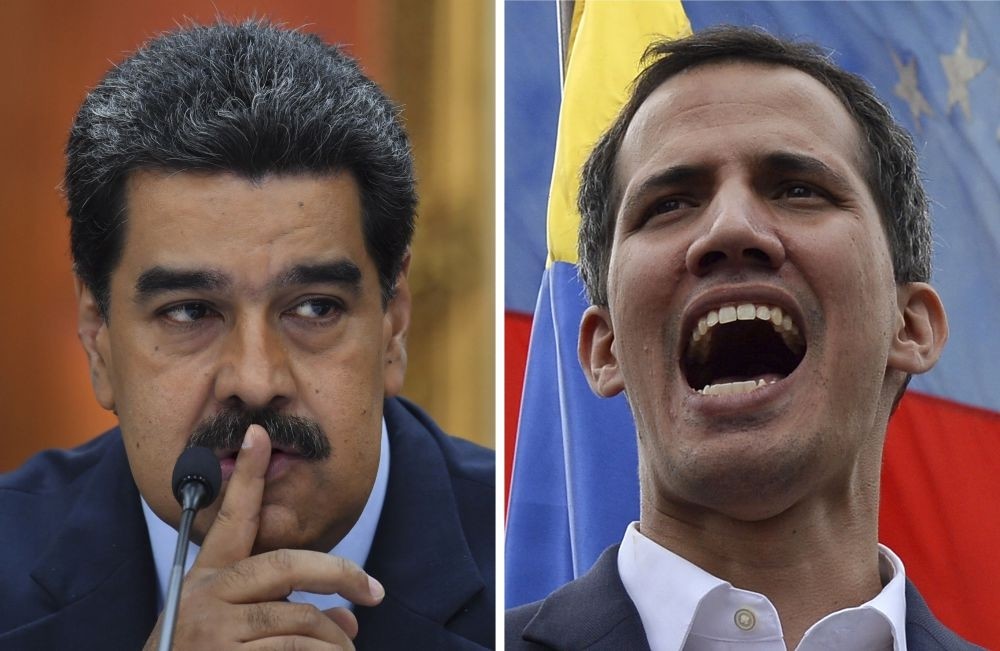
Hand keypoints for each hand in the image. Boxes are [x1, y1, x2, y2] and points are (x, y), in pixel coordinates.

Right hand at [144, 424, 384, 649]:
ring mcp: (213, 632)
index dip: (248, 476)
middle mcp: (207, 597)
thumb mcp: (233, 632)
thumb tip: (348, 620)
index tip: (259, 434)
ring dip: (335, 641)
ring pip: (300, 621)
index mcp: (207, 579)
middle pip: (288, 566)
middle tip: (374, 590)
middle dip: (340, 573)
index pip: (231, 519)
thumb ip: (286, 613)